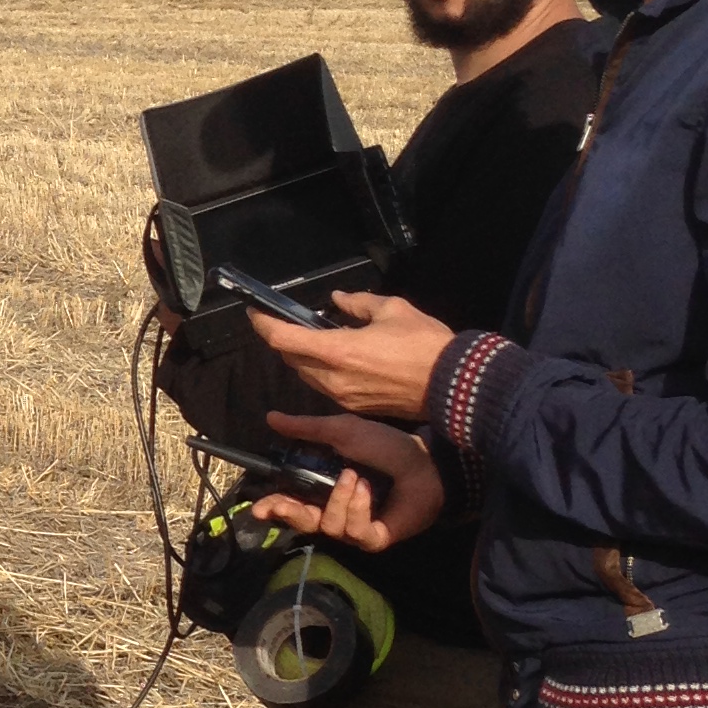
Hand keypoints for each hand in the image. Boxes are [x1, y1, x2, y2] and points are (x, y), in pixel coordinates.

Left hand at [248, 289, 453, 420]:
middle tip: (291, 323)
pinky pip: (326, 387)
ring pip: (307, 376)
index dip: (264, 325)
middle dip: (285, 341)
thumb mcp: (392, 309)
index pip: (283, 339)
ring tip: (319, 339)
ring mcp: (343, 396)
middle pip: (291, 359)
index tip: (255, 313)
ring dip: (304, 358)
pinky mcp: (356, 407)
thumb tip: (338, 300)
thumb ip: (358, 303)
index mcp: (337, 351)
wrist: (452, 386)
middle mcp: (332, 378)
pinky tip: (340, 357)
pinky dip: (322, 371)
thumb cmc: (424, 343)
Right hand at [255, 411, 445, 548]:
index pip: (292, 504)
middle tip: (282, 503)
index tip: (257, 508)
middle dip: (289, 513)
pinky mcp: (374, 539)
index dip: (273, 507)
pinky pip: (354, 532)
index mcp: (325, 489)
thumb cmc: (386, 445)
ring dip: (339, 499)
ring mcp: (356, 527)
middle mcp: (337, 511)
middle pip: (302, 523)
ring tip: (356, 476)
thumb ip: (307, 429)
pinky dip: (358, 509)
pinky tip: (368, 491)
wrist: (425, 461)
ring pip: (329, 526)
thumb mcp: (342, 432)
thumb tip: (270, 418)